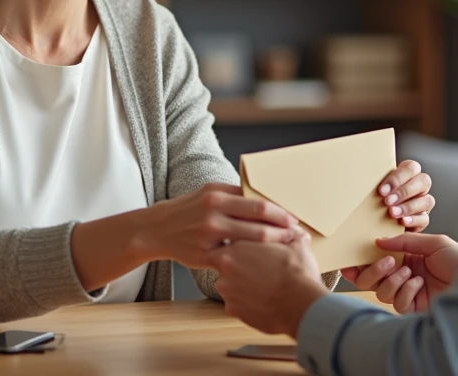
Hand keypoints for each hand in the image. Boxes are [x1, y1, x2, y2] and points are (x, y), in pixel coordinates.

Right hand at [134, 183, 300, 269]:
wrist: (157, 229)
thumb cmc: (189, 209)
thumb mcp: (209, 193)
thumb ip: (235, 195)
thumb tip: (267, 198)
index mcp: (218, 194)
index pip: (258, 202)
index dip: (280, 211)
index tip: (295, 218)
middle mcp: (214, 212)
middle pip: (259, 220)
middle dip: (283, 228)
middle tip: (299, 234)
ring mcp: (209, 235)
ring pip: (250, 241)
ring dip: (273, 245)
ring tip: (288, 248)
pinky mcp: (205, 255)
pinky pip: (234, 259)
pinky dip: (251, 261)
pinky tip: (263, 265)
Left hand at [210, 231, 328, 336]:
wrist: (302, 305)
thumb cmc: (297, 273)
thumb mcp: (296, 244)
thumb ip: (289, 234)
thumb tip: (294, 231)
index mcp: (236, 248)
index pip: (228, 242)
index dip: (241, 247)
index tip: (252, 251)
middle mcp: (225, 270)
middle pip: (225, 264)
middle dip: (240, 266)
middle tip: (260, 269)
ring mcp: (228, 293)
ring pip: (230, 285)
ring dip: (242, 284)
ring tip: (264, 285)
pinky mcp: (234, 311)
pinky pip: (236, 303)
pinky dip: (247, 301)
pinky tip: (263, 299)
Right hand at [342, 234, 457, 313]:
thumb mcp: (433, 243)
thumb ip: (404, 242)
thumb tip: (378, 241)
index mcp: (407, 257)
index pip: (377, 261)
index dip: (361, 262)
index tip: (349, 260)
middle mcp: (404, 276)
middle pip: (372, 280)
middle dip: (373, 270)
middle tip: (387, 261)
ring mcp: (408, 293)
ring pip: (382, 292)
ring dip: (392, 280)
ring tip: (409, 271)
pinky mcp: (414, 308)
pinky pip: (398, 303)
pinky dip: (406, 291)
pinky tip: (419, 284)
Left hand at [378, 160, 434, 231]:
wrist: (376, 220)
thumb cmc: (375, 198)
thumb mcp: (375, 187)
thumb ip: (374, 180)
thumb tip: (360, 171)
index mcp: (408, 174)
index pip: (411, 167)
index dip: (398, 178)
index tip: (382, 190)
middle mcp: (419, 186)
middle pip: (423, 181)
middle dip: (404, 191)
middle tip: (387, 201)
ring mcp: (423, 202)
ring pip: (427, 200)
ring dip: (408, 207)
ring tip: (392, 212)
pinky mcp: (423, 219)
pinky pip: (425, 219)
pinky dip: (413, 220)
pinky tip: (401, 222)